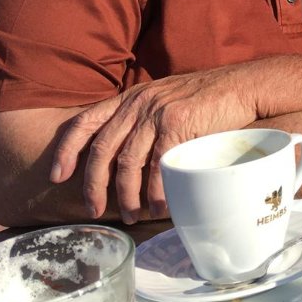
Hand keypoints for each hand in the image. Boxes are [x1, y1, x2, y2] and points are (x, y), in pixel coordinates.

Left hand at [50, 65, 258, 221]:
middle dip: (94, 186)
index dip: (66, 150)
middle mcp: (138, 103)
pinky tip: (161, 206)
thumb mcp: (167, 99)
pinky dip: (157, 192)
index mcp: (131, 98)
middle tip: (95, 210)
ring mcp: (157, 114)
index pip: (84, 121)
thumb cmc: (211, 97)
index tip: (57, 176)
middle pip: (102, 150)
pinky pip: (158, 167)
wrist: (244, 86)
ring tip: (133, 216)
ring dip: (127, 196)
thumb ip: (145, 118)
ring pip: (129, 164)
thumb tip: (131, 154)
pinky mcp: (179, 125)